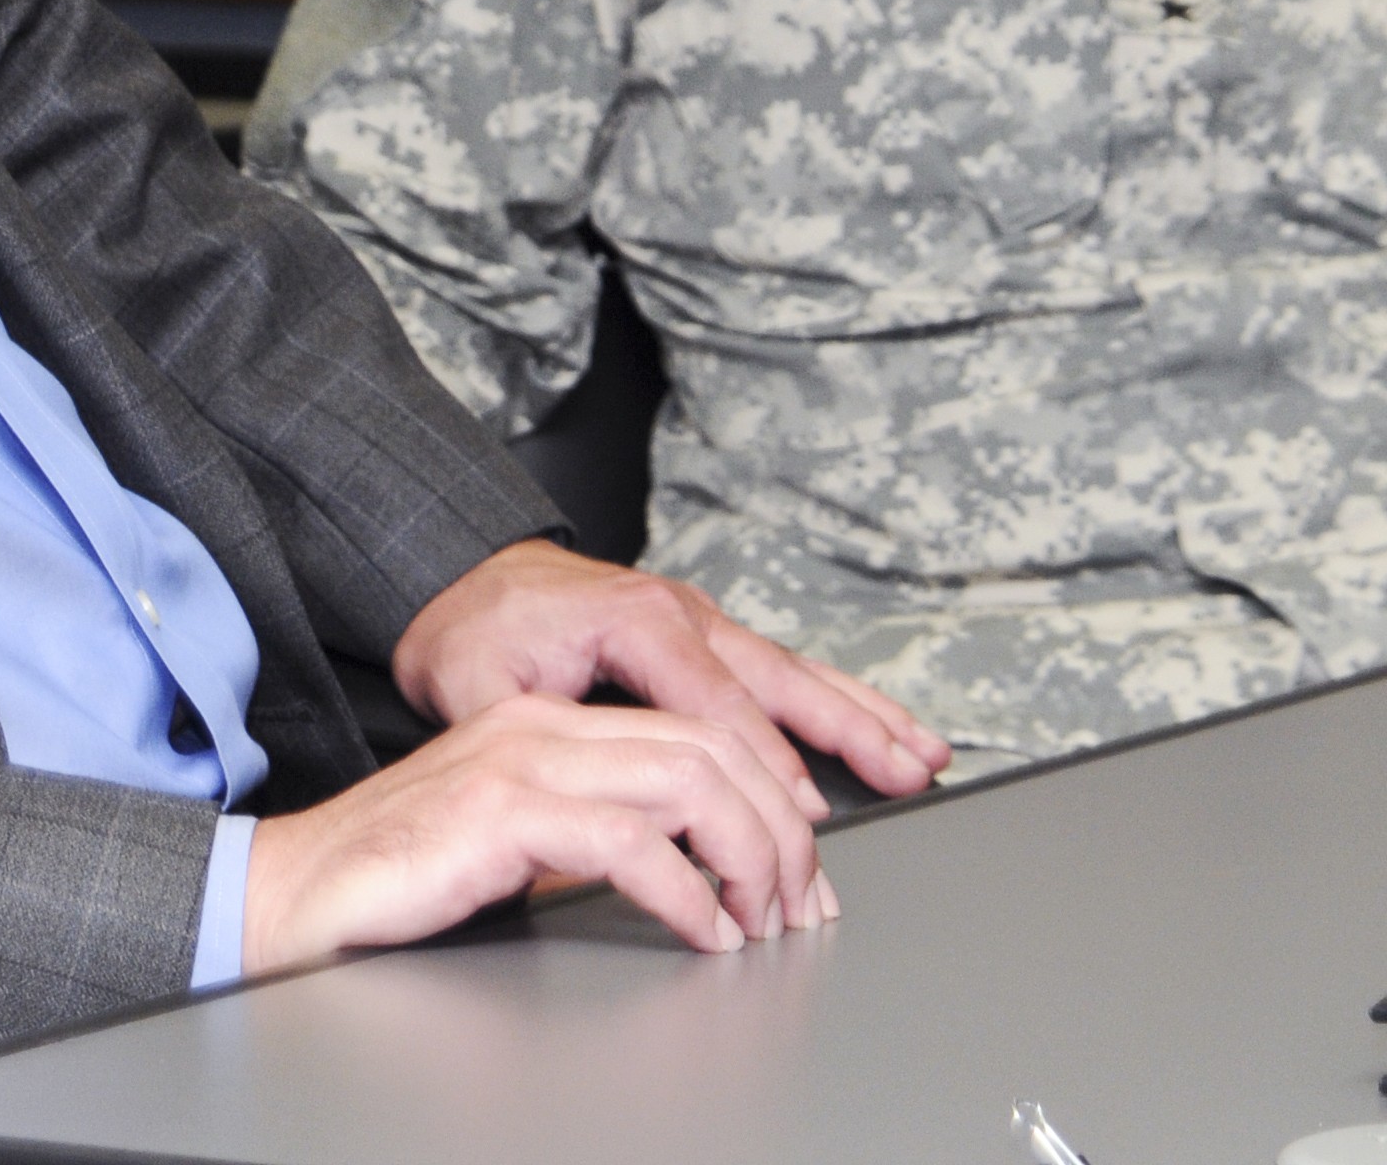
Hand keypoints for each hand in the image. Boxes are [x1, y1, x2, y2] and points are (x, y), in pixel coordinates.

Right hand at [241, 691, 833, 974]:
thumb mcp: (516, 846)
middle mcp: (542, 726)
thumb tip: (687, 881)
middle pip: (708, 748)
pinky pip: (628, 843)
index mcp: (549, 723)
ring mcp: (520, 760)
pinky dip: (686, 893)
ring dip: (746, 856)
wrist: (291, 893)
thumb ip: (589, 838)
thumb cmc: (396, 882)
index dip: (765, 802)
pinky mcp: (499, 812)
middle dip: (777, 829)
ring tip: (764, 920)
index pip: (694, 735)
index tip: (797, 875)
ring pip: (685, 781)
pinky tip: (706, 934)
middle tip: (803, 904)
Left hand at [390, 539, 952, 811]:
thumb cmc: (470, 632)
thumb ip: (538, 737)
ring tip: (925, 754)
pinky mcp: (707, 636)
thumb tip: (586, 805)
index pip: (713, 701)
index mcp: (635, 620)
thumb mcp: (477, 686)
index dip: (761, 762)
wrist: (461, 572)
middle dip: (850, 731)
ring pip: (796, 672)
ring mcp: (701, 620)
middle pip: (780, 680)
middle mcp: (683, 613)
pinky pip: (782, 671)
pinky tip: (886, 727)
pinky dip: (839, 699)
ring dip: (864, 715)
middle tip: (908, 775)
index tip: (802, 815)